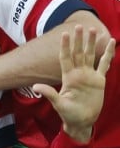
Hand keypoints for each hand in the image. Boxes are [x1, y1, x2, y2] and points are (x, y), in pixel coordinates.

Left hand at [33, 25, 114, 143]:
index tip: (64, 34)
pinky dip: (108, 54)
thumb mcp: (59, 104)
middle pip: (78, 53)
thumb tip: (36, 87)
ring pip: (90, 55)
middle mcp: (78, 74)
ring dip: (92, 43)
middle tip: (79, 26)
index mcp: (68, 77)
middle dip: (79, 40)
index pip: (66, 58)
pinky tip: (111, 43)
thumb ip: (50, 94)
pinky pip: (104, 64)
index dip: (65, 46)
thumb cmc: (69, 115)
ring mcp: (89, 76)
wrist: (82, 121)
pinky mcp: (99, 80)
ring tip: (93, 30)